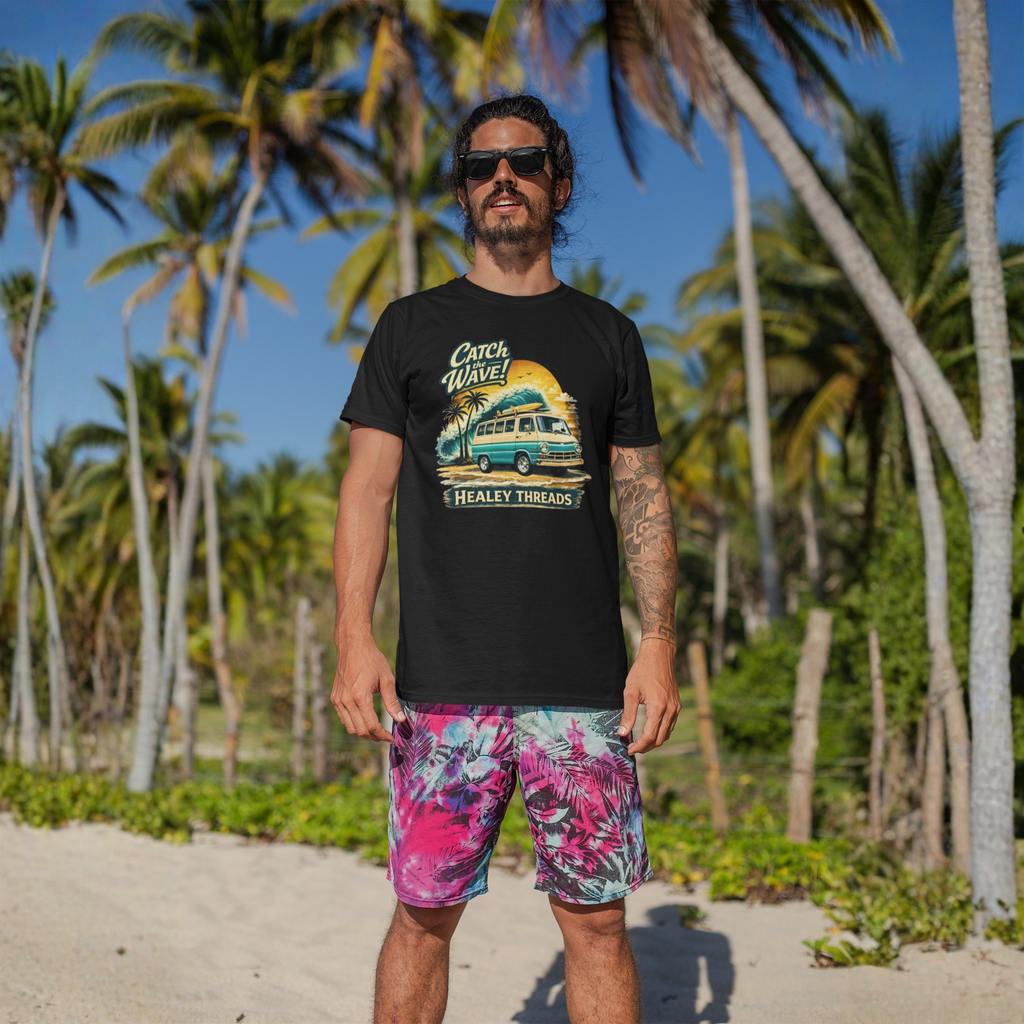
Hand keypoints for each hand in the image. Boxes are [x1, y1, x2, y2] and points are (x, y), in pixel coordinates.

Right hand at [330, 637, 405, 742]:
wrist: (353, 646)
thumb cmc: (372, 660)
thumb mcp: (387, 679)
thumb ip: (392, 702)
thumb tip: (400, 720)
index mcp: (360, 697)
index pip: (372, 725)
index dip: (382, 735)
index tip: (391, 738)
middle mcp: (346, 701)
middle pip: (360, 730)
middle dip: (374, 737)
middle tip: (385, 736)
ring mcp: (338, 700)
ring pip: (350, 727)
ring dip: (364, 733)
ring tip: (376, 731)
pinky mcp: (335, 698)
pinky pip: (344, 718)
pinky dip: (354, 724)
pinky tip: (365, 720)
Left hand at [618, 639, 680, 754]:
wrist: (659, 655)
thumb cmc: (642, 671)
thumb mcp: (630, 692)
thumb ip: (628, 714)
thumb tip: (622, 734)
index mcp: (658, 708)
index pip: (650, 736)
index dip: (639, 746)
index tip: (629, 749)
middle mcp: (671, 710)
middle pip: (660, 739)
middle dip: (646, 747)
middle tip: (633, 748)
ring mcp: (676, 708)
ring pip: (667, 734)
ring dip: (654, 741)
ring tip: (640, 742)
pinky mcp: (677, 705)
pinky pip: (670, 725)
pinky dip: (661, 732)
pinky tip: (650, 730)